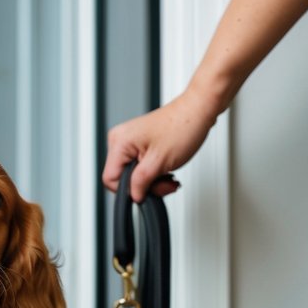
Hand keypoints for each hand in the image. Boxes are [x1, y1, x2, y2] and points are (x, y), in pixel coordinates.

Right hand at [102, 89, 219, 201]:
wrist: (198, 111)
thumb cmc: (182, 126)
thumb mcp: (159, 162)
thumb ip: (141, 182)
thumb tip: (134, 195)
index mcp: (119, 142)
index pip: (110, 179)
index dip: (129, 190)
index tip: (147, 189)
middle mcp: (120, 140)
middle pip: (123, 178)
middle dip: (145, 185)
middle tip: (164, 183)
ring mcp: (130, 141)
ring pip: (134, 175)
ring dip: (153, 181)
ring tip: (169, 177)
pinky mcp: (140, 143)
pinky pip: (141, 166)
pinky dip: (154, 173)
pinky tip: (166, 171)